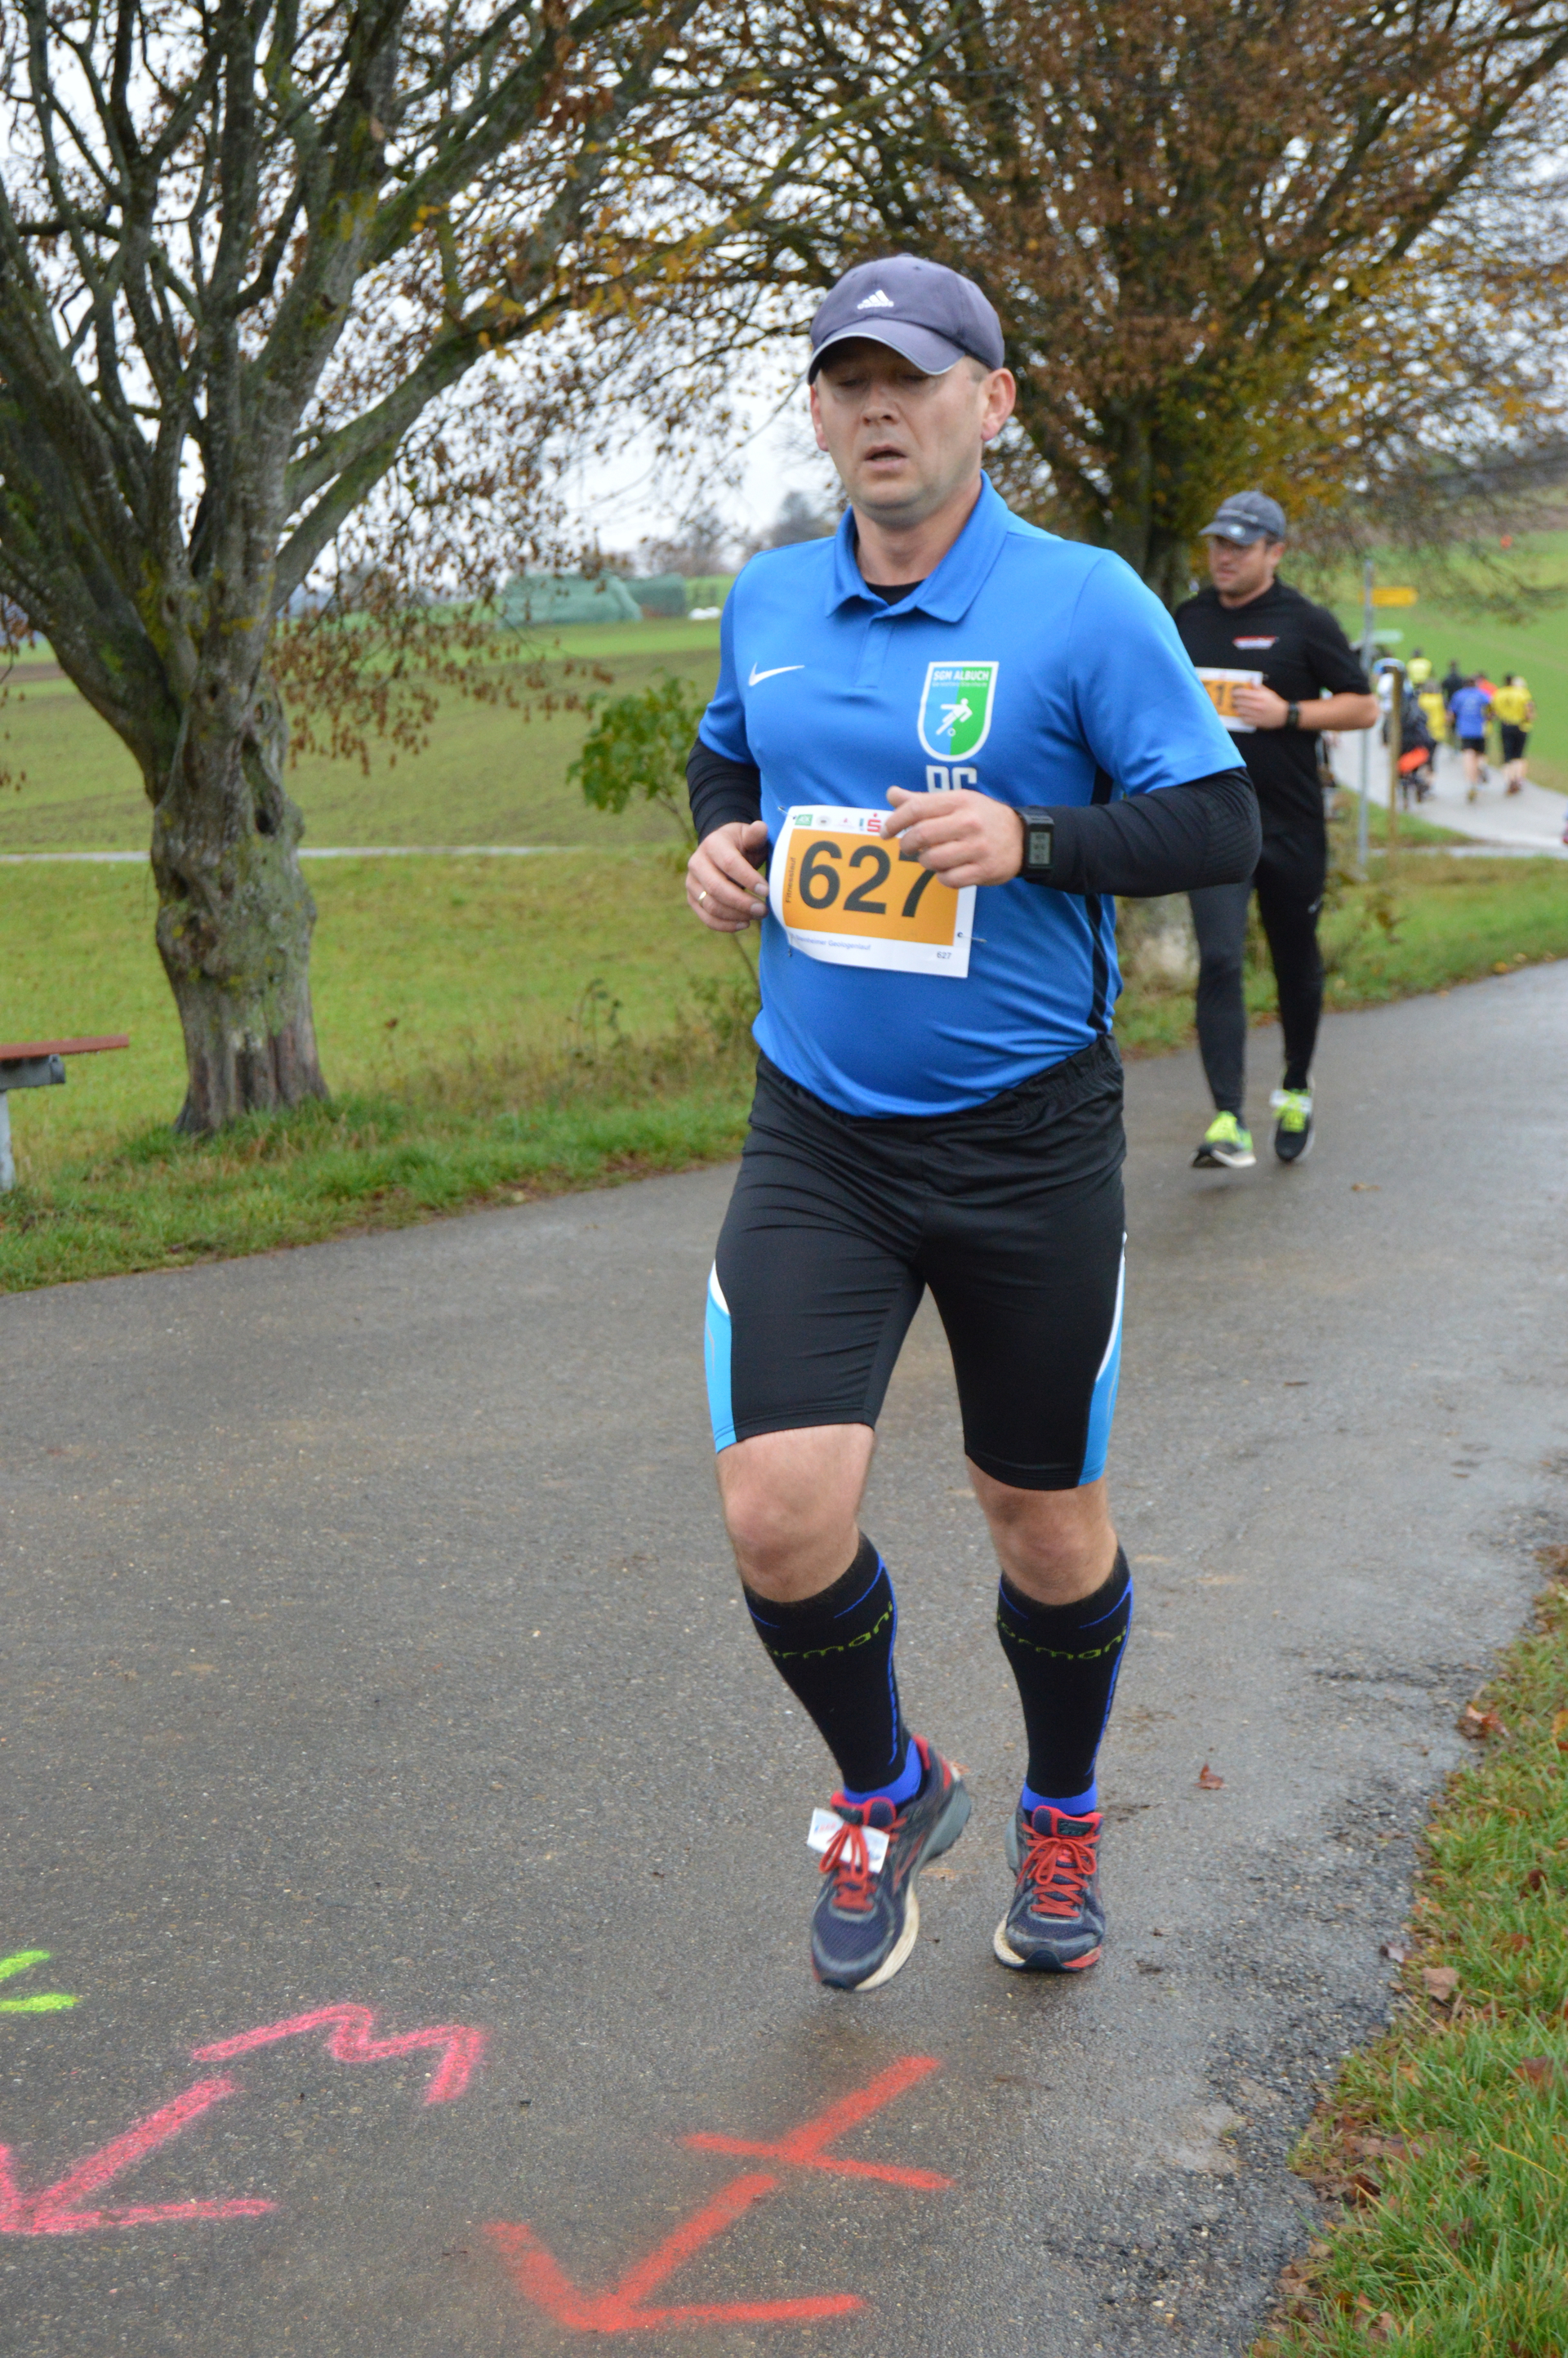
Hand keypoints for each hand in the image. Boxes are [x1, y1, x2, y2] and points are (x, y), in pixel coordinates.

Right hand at [687, 819, 769, 931]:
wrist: (721, 850)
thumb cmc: (741, 844)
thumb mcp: (749, 836)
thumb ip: (756, 834)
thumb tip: (760, 828)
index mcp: (713, 844)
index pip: (729, 863)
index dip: (748, 879)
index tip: (767, 891)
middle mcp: (697, 863)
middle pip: (716, 888)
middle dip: (742, 902)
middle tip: (763, 910)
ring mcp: (692, 882)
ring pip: (711, 905)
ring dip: (736, 915)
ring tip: (757, 916)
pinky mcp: (693, 898)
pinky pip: (706, 917)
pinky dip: (726, 925)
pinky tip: (745, 924)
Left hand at [881, 786, 1023, 886]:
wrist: (1023, 838)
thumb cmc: (982, 817)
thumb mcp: (957, 801)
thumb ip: (923, 800)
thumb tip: (891, 794)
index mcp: (959, 801)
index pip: (916, 808)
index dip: (894, 821)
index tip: (886, 832)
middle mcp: (968, 822)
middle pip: (921, 835)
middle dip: (907, 845)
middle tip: (907, 848)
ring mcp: (977, 848)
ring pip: (932, 860)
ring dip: (924, 862)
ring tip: (930, 857)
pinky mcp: (983, 870)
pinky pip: (949, 879)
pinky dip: (942, 877)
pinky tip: (946, 870)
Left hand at [1232, 683, 1290, 729]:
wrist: (1283, 715)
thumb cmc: (1274, 703)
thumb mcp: (1267, 692)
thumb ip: (1258, 687)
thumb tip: (1250, 680)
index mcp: (1259, 696)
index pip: (1243, 693)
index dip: (1235, 692)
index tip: (1233, 692)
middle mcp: (1257, 705)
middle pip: (1239, 702)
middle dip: (1235, 701)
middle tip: (1234, 700)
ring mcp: (1256, 714)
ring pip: (1240, 711)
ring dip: (1237, 709)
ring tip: (1237, 707)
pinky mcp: (1256, 722)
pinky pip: (1244, 719)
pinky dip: (1241, 716)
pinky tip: (1242, 714)